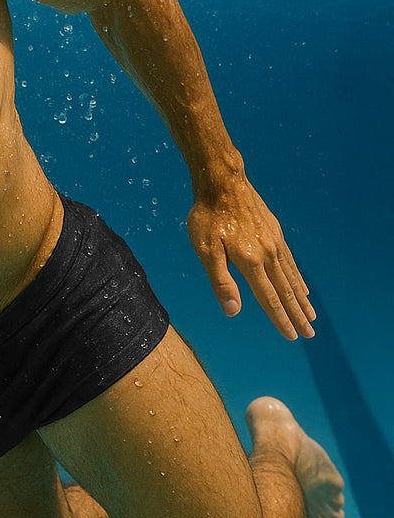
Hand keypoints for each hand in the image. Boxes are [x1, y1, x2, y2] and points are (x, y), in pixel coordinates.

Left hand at [187, 178, 315, 339]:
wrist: (223, 181)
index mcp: (250, 262)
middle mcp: (268, 254)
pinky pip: (290, 262)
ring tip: (311, 314)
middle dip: (297, 314)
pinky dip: (297, 277)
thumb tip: (233, 310)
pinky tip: (301, 285)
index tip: (292, 336)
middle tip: (310, 334)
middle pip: (285, 291)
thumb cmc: (208, 216)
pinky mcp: (275, 232)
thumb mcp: (206, 250)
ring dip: (301, 298)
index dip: (280, 319)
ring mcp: (274, 242)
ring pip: (291, 277)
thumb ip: (221, 281)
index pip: (269, 299)